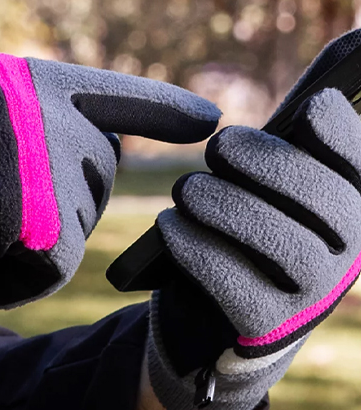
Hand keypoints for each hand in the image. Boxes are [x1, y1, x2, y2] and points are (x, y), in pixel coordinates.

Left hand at [141, 29, 360, 408]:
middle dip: (270, 165)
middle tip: (219, 145)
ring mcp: (311, 296)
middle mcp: (348, 254)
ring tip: (187, 188)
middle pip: (328, 204)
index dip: (344, 135)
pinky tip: (170, 224)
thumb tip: (317, 93)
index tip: (310, 107)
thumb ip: (286, 145)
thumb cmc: (246, 228)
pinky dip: (199, 249)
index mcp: (352, 209)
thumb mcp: (264, 187)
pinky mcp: (265, 325)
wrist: (222, 308)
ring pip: (284, 246)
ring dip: (228, 207)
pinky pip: (236, 286)